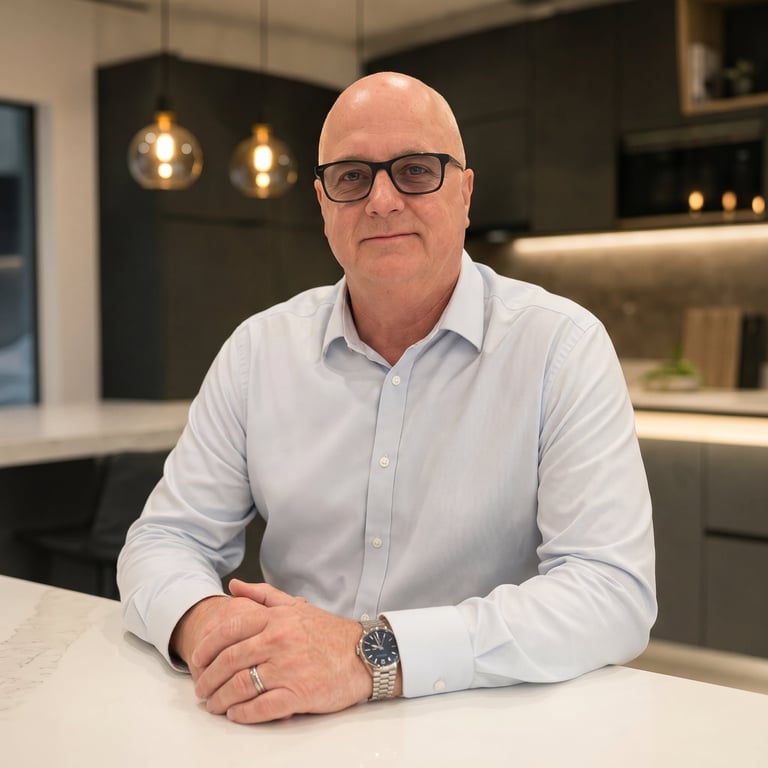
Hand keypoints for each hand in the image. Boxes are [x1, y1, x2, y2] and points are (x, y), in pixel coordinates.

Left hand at [180, 579, 374, 722]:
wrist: (365, 655)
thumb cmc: (328, 633)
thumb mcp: (296, 606)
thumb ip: (262, 596)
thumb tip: (234, 586)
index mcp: (275, 619)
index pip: (228, 630)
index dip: (205, 648)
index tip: (196, 661)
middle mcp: (279, 641)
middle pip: (228, 662)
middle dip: (207, 679)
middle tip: (201, 689)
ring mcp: (288, 668)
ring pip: (240, 686)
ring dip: (220, 700)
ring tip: (214, 705)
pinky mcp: (299, 694)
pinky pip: (261, 707)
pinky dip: (243, 714)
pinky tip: (236, 714)